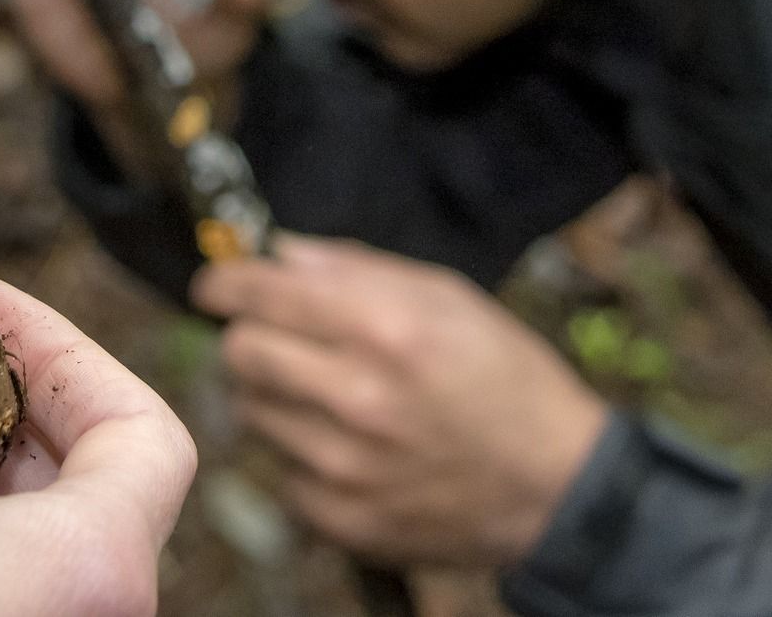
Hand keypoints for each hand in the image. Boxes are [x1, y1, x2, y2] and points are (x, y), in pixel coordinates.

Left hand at [192, 234, 609, 568]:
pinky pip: (282, 470)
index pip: (263, 293)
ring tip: (330, 394)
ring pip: (253, 411)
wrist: (556, 484)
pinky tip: (349, 444)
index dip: (225, 282)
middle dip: (249, 335)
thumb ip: (356, 269)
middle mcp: (358, 396)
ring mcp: (346, 465)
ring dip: (276, 394)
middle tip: (277, 337)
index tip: (215, 285)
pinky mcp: (343, 517)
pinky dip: (302, 452)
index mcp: (385, 328)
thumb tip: (282, 253)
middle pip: (241, 352)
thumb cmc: (506, 378)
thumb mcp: (448, 297)